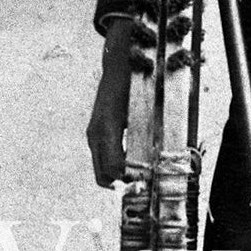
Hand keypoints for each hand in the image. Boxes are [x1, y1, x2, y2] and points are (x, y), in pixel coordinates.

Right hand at [87, 19, 132, 187]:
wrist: (117, 67)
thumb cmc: (134, 84)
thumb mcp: (144, 109)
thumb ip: (147, 134)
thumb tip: (158, 158)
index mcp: (107, 128)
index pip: (113, 167)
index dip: (129, 179)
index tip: (146, 182)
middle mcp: (95, 134)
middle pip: (103, 175)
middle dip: (122, 183)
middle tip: (143, 184)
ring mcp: (92, 134)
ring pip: (100, 170)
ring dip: (117, 176)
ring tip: (139, 176)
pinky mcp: (94, 133)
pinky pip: (101, 158)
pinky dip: (114, 166)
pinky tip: (131, 164)